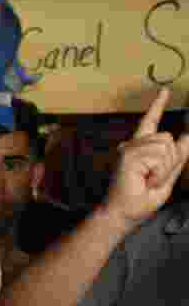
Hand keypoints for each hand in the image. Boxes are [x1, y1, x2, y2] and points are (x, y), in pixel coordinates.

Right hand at [103, 88, 188, 226]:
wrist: (122, 214)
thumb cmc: (139, 200)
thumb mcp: (166, 177)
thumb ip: (177, 157)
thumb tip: (187, 137)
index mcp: (140, 149)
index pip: (151, 123)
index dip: (158, 106)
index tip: (165, 91)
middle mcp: (132, 145)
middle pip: (169, 139)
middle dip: (171, 161)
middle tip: (153, 180)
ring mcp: (129, 149)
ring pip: (166, 147)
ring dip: (165, 168)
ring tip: (148, 181)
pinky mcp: (128, 155)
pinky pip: (158, 156)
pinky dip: (158, 172)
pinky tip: (144, 180)